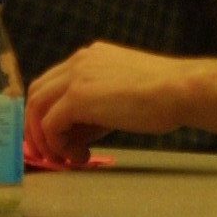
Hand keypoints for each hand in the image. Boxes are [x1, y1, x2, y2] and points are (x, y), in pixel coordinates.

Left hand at [26, 43, 192, 164]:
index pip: (53, 83)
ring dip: (43, 138)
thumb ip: (94, 112)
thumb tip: (75, 137)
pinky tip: (80, 157)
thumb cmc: (161, 96)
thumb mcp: (120, 98)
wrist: (179, 90)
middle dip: (36, 126)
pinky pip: (51, 124)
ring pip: (36, 107)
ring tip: (64, 158)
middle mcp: (78, 61)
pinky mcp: (78, 96)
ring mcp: (76, 76)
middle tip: (51, 152)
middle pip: (37, 92)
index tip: (57, 138)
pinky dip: (58, 145)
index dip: (47, 112)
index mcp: (90, 57)